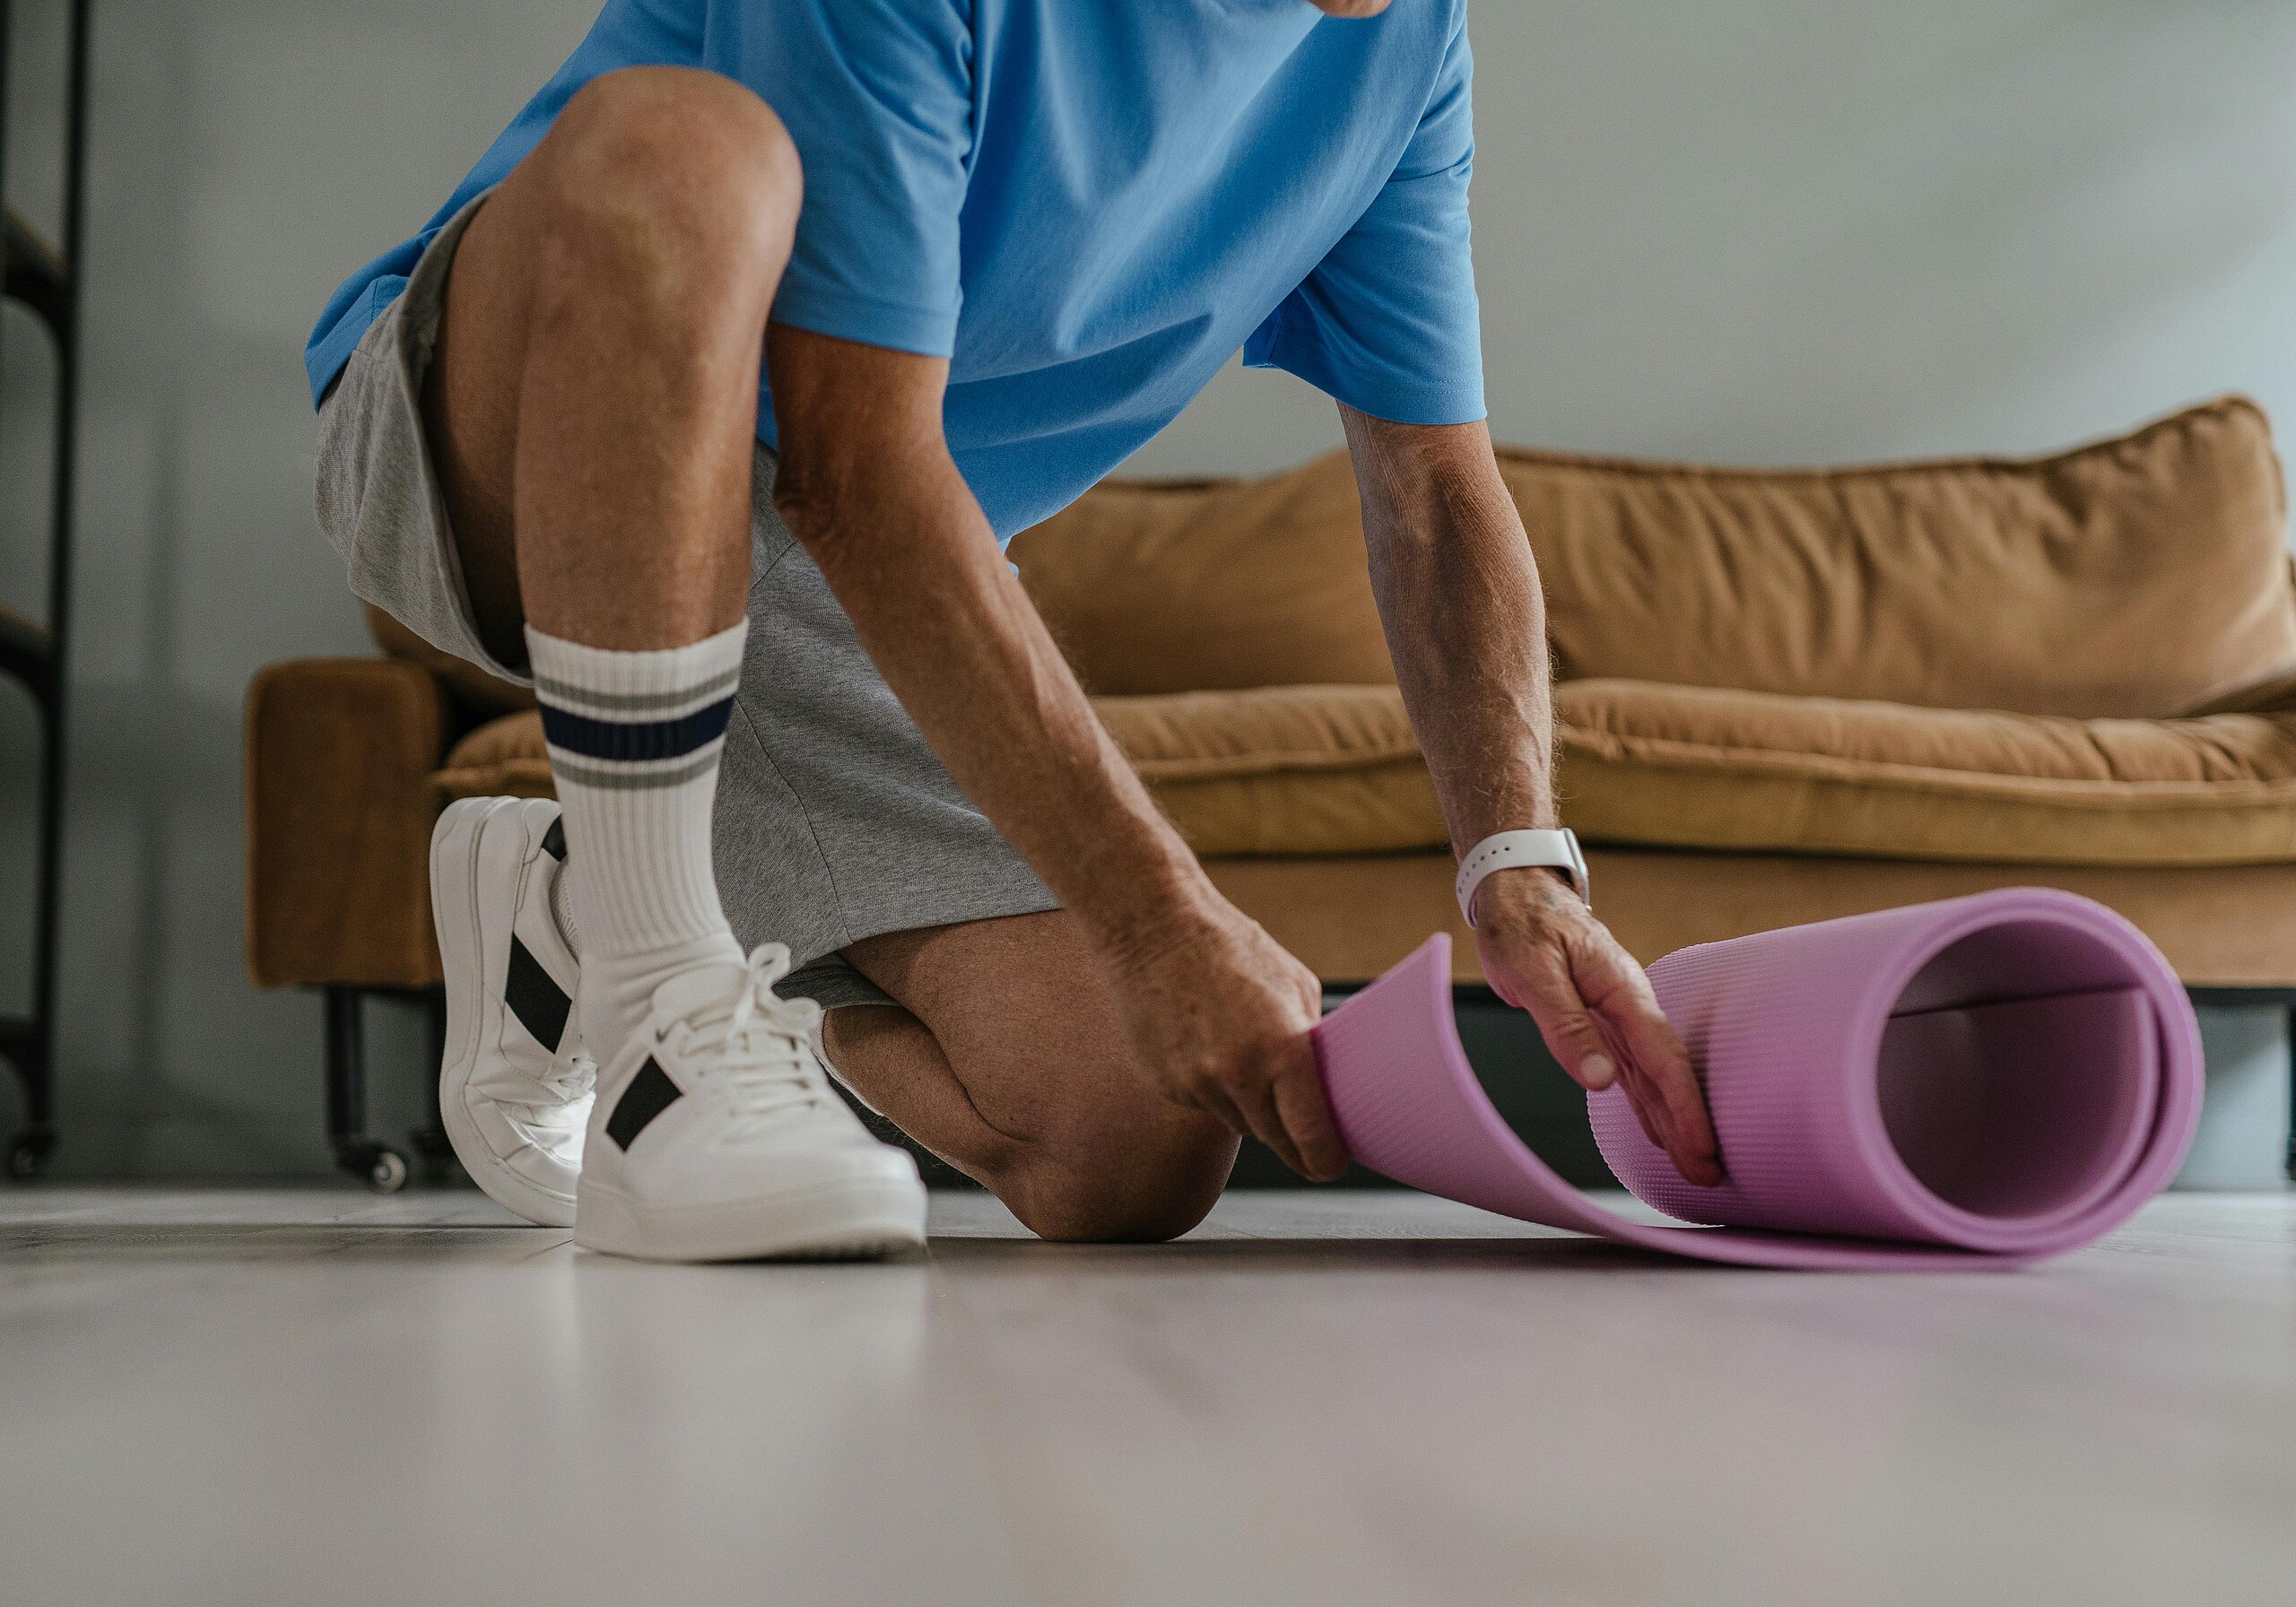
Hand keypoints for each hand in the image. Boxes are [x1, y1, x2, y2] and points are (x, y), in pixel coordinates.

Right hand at [1102, 891, 1348, 1181]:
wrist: (1153, 931)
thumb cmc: (1231, 949)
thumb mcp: (1294, 986)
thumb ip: (1312, 1041)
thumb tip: (1328, 1084)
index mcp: (1282, 1049)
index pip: (1311, 1137)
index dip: (1326, 1160)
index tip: (1331, 1165)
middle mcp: (1239, 1075)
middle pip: (1277, 1140)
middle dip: (1293, 1138)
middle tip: (1303, 1127)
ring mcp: (1198, 1084)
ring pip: (1240, 1123)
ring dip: (1251, 1106)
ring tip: (1244, 1054)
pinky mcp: (1168, 1085)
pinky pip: (1205, 1105)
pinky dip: (1215, 1089)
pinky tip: (1209, 1046)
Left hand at [1472, 867, 1722, 1186]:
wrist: (1516, 889)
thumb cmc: (1521, 924)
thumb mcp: (1534, 972)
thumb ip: (1566, 1026)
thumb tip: (1601, 1080)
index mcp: (1622, 989)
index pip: (1663, 1057)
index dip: (1684, 1106)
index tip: (1702, 1147)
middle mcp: (1629, 1002)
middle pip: (1668, 1072)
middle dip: (1690, 1123)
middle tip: (1710, 1175)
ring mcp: (1618, 1011)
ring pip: (1653, 1074)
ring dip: (1673, 1118)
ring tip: (1695, 1165)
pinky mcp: (1602, 1018)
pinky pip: (1633, 1066)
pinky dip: (1647, 1100)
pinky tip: (1658, 1129)